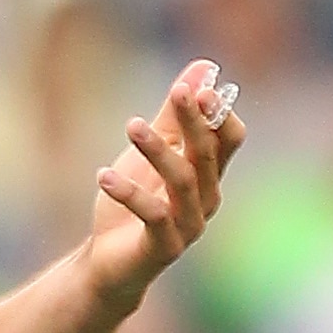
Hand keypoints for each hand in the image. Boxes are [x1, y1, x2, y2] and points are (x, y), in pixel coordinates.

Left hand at [85, 57, 244, 311]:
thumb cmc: (131, 207)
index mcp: (208, 175)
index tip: (198, 86)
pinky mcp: (165, 248)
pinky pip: (154, 215)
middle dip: (194, 120)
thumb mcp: (149, 154)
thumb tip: (202, 68)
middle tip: (177, 91)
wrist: (106, 265)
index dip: (218, 113)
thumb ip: (173, 116)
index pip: (229, 139)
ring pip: (183, 180)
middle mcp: (206, 200)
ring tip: (131, 125)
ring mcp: (188, 226)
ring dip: (158, 150)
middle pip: (208, 154)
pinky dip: (129, 192)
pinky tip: (103, 175)